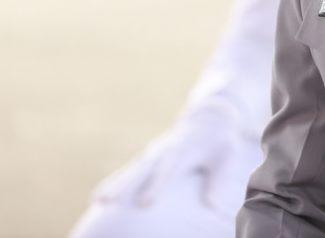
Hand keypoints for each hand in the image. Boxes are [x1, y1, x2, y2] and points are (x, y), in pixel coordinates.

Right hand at [93, 100, 256, 210]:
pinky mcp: (148, 157)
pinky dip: (113, 181)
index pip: (168, 171)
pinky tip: (97, 197)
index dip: (156, 186)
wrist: (208, 119)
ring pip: (131, 169)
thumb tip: (211, 205)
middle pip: (142, 170)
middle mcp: (165, 151)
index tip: (144, 203)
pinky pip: (129, 170)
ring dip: (114, 184)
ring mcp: (154, 153)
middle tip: (107, 202)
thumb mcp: (226, 156)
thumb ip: (218, 179)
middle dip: (124, 186)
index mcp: (184, 151)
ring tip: (97, 201)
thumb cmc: (219, 142)